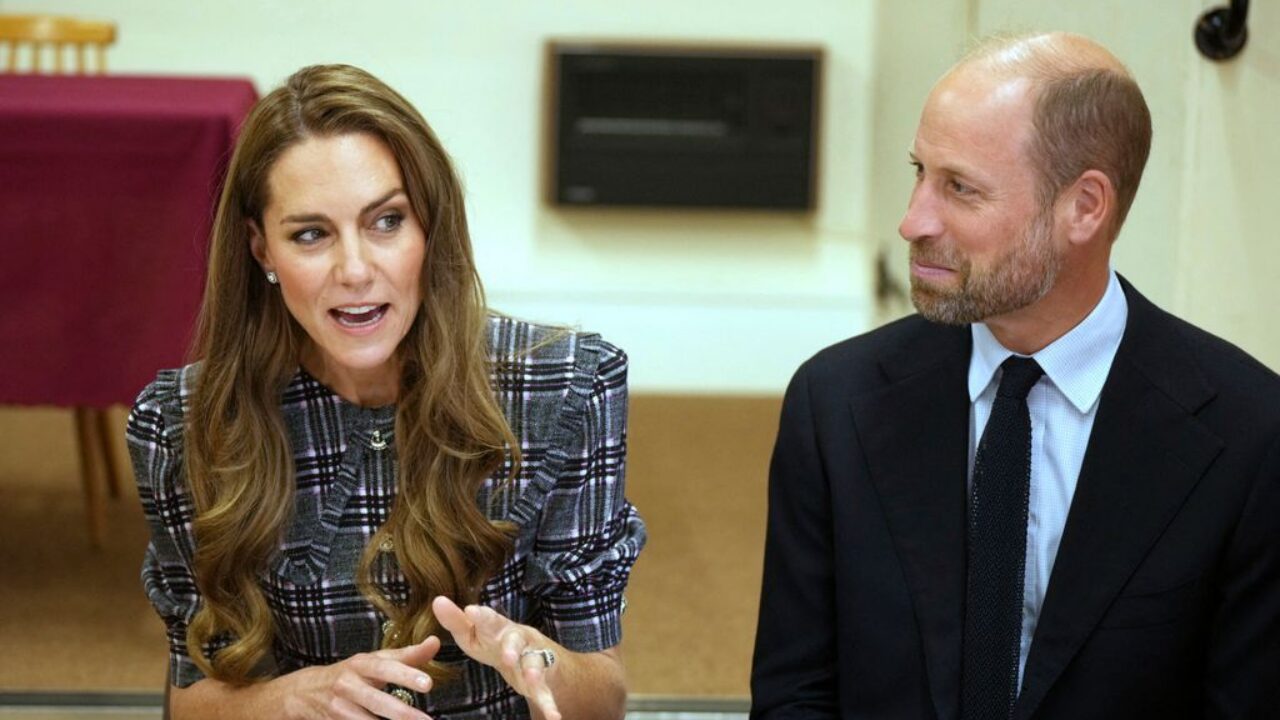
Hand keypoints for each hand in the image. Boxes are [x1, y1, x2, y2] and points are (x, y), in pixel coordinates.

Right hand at [286, 636, 439, 719]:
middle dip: (403, 713)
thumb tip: (436, 642)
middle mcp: (347, 685)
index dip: (405, 674)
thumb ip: (406, 655)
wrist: (305, 691)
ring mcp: (338, 708)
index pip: (384, 667)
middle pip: (377, 701)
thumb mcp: (374, 660)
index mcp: (360, 664)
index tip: (428, 684)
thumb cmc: (351, 673)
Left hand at [432, 595, 561, 719]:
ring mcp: (532, 659)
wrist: (535, 656)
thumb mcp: (474, 633)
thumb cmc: (496, 642)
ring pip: (535, 664)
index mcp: (498, 627)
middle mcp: (519, 640)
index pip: (489, 619)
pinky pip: (546, 693)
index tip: (471, 611)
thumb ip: (456, 621)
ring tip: (532, 680)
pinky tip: (554, 717)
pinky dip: (550, 705)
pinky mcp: (542, 681)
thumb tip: (438, 601)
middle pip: (516, 640)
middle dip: (512, 647)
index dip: (482, 616)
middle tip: (507, 656)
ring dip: (534, 671)